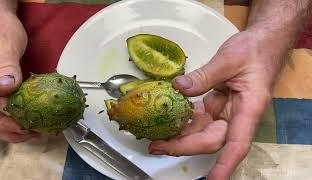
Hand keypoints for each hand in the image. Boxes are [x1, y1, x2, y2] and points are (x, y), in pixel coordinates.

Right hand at [0, 8, 39, 151]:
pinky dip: (4, 125)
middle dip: (10, 131)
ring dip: (11, 130)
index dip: (5, 123)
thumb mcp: (3, 44)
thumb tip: (5, 87)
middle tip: (34, 133)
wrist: (0, 20)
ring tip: (31, 134)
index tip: (25, 127)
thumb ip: (4, 66)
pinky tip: (11, 134)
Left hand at [149, 30, 283, 178]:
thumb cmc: (254, 50)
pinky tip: (166, 121)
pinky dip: (182, 121)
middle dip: (183, 146)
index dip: (225, 164)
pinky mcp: (216, 106)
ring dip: (179, 137)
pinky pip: (198, 119)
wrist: (261, 44)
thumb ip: (205, 75)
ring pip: (201, 132)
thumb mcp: (229, 59)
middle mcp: (236, 116)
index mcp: (248, 108)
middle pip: (211, 140)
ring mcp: (225, 112)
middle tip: (157, 146)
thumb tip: (178, 88)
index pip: (237, 143)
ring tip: (156, 138)